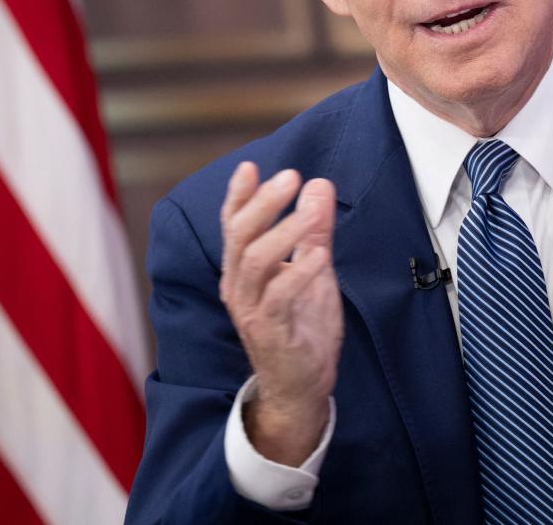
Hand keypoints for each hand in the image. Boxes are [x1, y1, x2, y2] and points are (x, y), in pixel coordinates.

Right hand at [219, 162, 342, 464]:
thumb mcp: (312, 270)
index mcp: (243, 270)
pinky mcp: (270, 332)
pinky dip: (298, 273)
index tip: (250, 166)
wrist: (301, 386)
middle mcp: (238, 287)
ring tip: (310, 209)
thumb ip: (314, 231)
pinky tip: (318, 255)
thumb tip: (318, 185)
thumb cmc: (302, 325)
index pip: (234, 226)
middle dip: (263, 203)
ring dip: (283, 231)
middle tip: (290, 176)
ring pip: (255, 262)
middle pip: (240, 236)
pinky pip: (278, 297)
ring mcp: (250, 311)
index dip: (239, 196)